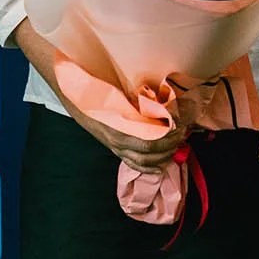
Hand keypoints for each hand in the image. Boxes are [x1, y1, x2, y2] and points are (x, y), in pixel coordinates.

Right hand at [71, 102, 189, 173]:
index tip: (180, 125)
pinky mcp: (114, 149)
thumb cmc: (98, 90)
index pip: (151, 139)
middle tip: (182, 134)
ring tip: (175, 146)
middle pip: (150, 151)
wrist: (75, 95)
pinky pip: (133, 164)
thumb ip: (139, 104)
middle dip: (170, 145)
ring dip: (163, 156)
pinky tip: (159, 167)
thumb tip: (165, 106)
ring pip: (144, 161)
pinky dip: (149, 168)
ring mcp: (116, 146)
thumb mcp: (120, 93)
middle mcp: (118, 139)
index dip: (169, 136)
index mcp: (121, 124)